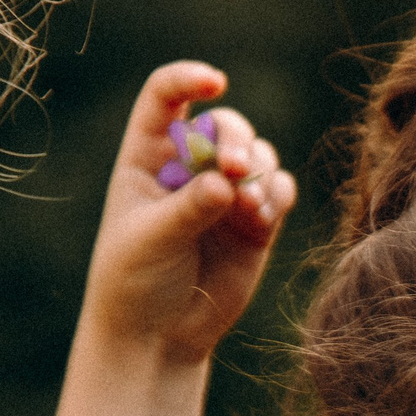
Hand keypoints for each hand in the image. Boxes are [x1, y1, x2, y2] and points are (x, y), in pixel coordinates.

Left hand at [83, 62, 297, 364]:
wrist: (159, 335)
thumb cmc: (136, 280)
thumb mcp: (151, 238)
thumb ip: (189, 207)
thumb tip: (227, 182)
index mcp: (148, 156)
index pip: (168, 98)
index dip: (190, 80)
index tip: (215, 82)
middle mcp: (190, 168)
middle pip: (225, 126)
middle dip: (237, 141)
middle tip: (237, 169)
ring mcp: (226, 195)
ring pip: (260, 157)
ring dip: (261, 173)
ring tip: (249, 207)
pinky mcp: (255, 225)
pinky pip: (280, 192)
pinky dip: (277, 197)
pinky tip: (261, 218)